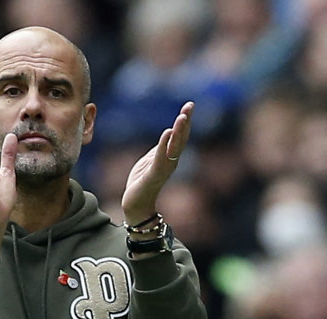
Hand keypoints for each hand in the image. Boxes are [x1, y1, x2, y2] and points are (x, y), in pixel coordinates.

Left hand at [121, 101, 193, 224]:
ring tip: (182, 117)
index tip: (190, 105)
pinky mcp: (154, 175)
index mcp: (169, 156)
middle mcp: (171, 161)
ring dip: (179, 132)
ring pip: (174, 147)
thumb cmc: (142, 182)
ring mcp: (164, 168)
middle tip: (190, 106)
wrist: (136, 204)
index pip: (180, 135)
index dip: (186, 120)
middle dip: (186, 122)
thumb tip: (168, 133)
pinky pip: (161, 157)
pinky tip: (167, 133)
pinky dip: (164, 145)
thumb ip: (160, 148)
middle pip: (181, 138)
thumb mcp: (151, 159)